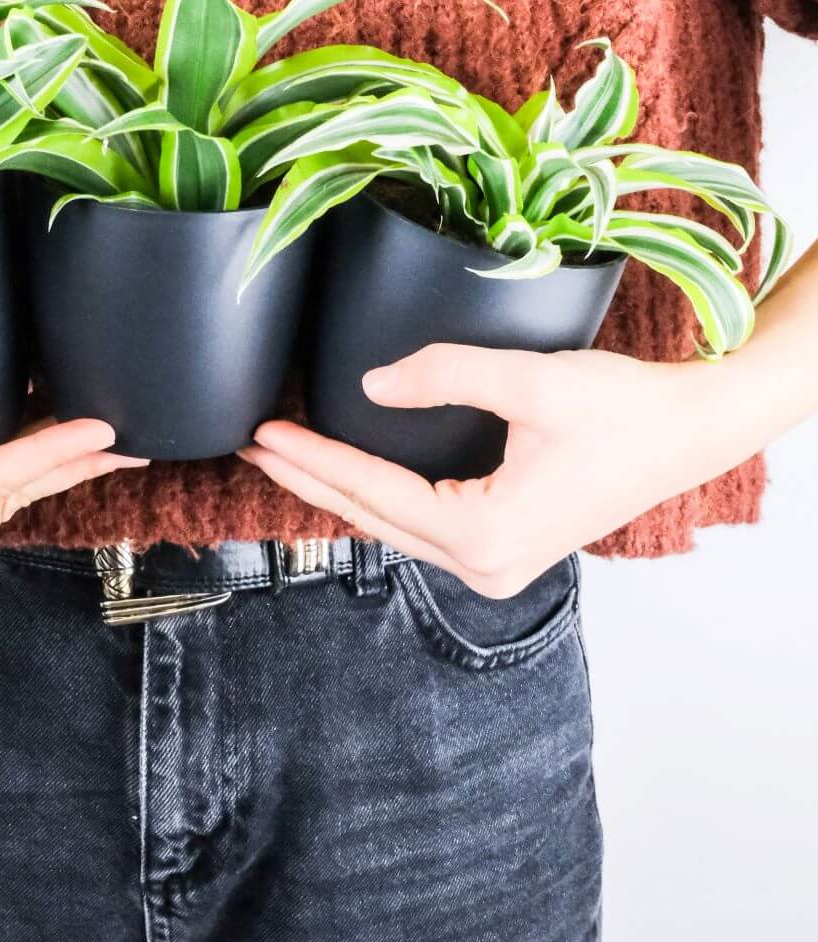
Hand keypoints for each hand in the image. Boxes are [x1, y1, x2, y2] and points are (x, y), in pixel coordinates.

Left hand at [239, 343, 778, 597]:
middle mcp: (485, 565)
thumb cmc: (624, 410)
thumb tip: (373, 384)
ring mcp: (496, 564)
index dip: (312, 458)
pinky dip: (379, 496)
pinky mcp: (506, 547)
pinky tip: (348, 472)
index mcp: (484, 535)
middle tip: (250, 445)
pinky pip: (421, 524)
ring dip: (338, 488)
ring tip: (284, 455)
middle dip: (309, 478)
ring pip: (392, 525)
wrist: (691, 430)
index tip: (262, 432)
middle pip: (371, 517)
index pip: (372, 491)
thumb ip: (447, 375)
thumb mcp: (531, 381)